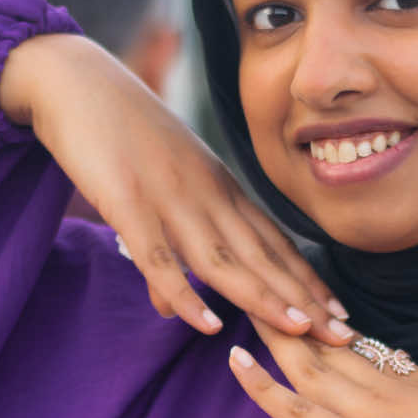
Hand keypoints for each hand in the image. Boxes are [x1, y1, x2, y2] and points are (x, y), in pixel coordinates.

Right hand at [0, 35, 353, 347]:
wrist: (76, 81)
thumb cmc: (117, 136)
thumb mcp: (154, 193)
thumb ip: (167, 255)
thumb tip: (173, 311)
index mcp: (218, 187)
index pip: (273, 242)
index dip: (306, 280)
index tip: (340, 313)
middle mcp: (206, 194)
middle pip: (261, 256)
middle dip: (303, 299)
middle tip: (342, 336)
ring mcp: (168, 197)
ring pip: (224, 259)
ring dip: (263, 297)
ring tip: (299, 332)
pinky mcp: (126, 202)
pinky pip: (159, 257)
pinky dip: (185, 291)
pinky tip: (208, 323)